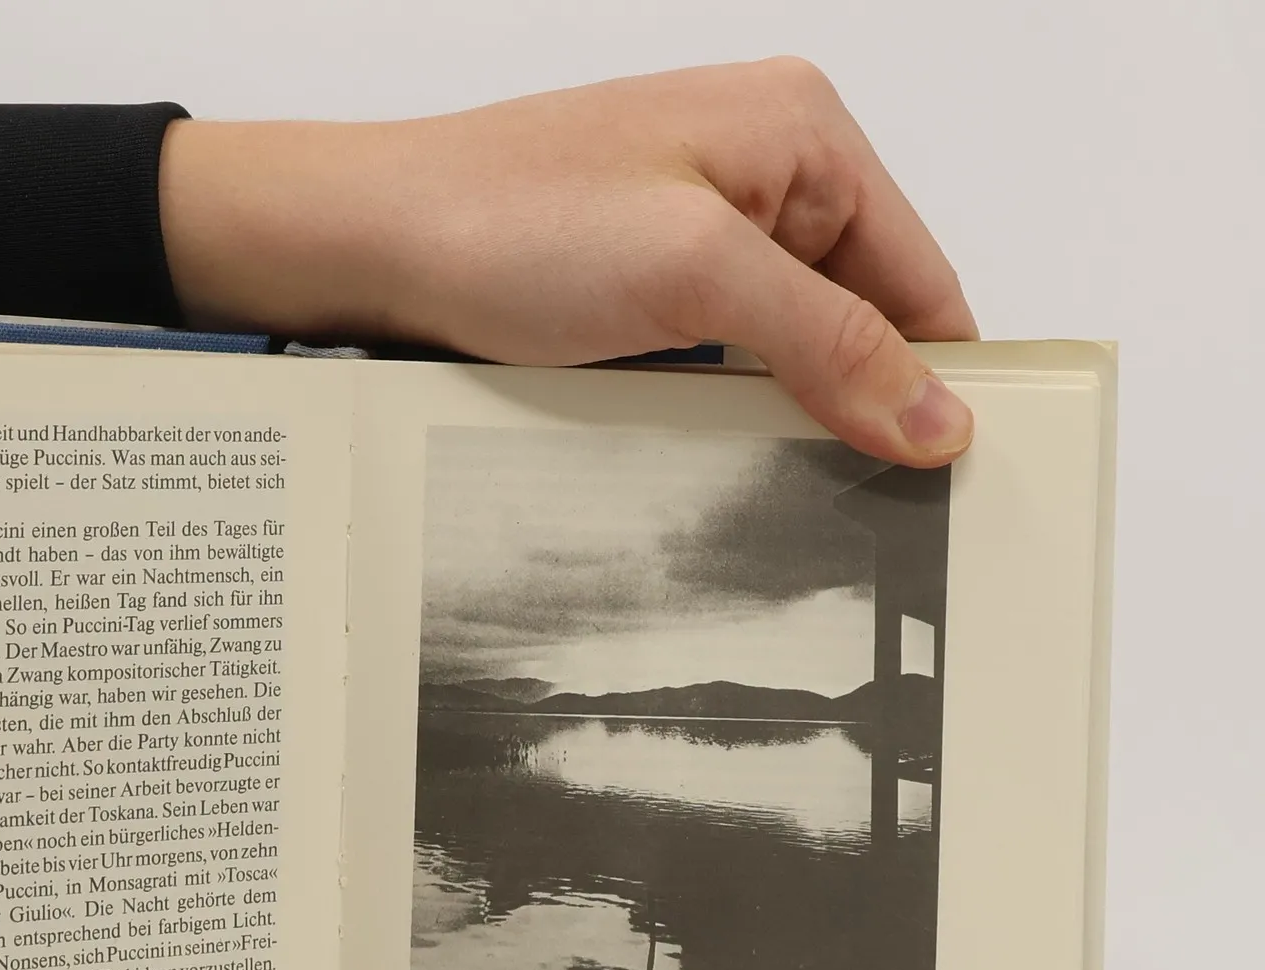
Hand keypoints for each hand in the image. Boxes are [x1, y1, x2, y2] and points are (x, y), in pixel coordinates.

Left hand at [161, 58, 976, 465]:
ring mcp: (698, 227)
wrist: (367, 242)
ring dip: (774, 413)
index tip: (938, 478)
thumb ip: (827, 342)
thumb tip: (931, 413)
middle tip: (843, 498)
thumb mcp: (695, 276)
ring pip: (784, 350)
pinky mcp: (645, 281)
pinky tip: (693, 442)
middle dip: (848, 405)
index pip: (922, 279)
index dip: (935, 383)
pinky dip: (715, 405)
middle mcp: (761, 171)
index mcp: (803, 133)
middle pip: (858, 320)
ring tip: (751, 466)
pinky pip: (718, 358)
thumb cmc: (504, 219)